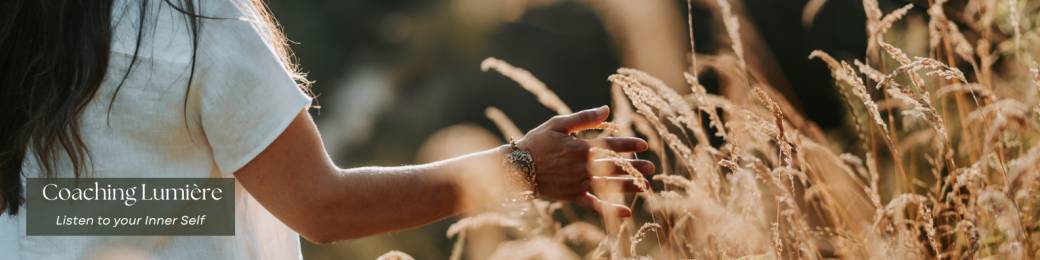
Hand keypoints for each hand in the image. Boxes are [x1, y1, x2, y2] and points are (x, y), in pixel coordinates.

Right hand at [514, 106, 654, 216]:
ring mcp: (579, 183)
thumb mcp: (558, 125)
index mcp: (581, 148)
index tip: (643, 145)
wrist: (517, 168)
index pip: (610, 146)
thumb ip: (584, 119)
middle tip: (651, 168)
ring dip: (629, 186)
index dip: (628, 144)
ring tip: (646, 187)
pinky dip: (610, 210)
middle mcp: (583, 167)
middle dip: (634, 167)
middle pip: (614, 167)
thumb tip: (606, 109)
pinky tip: (625, 213)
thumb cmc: (536, 142)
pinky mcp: (573, 196)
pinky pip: (594, 204)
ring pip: (609, 185)